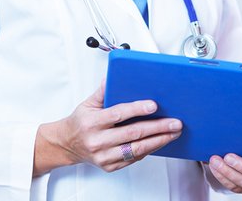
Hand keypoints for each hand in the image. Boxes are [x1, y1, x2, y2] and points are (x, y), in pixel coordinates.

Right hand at [34, 81, 181, 174]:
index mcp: (92, 122)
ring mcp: (104, 156)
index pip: (118, 114)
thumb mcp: (88, 103)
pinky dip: (149, 150)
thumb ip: (102, 90)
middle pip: (133, 134)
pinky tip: (160, 142)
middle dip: (157, 128)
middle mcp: (98, 141)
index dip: (137, 109)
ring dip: (158, 141)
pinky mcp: (110, 166)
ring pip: (136, 149)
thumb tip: (113, 75)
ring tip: (173, 133)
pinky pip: (133, 159)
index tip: (154, 106)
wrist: (67, 144)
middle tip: (174, 122)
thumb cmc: (80, 122)